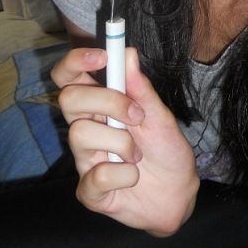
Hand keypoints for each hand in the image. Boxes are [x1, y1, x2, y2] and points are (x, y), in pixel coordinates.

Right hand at [52, 47, 199, 235]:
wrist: (178, 193)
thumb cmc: (166, 151)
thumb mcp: (161, 117)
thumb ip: (142, 90)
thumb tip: (128, 53)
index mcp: (100, 106)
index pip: (69, 76)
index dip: (76, 61)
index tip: (102, 56)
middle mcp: (87, 129)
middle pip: (68, 99)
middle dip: (107, 101)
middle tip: (137, 115)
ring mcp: (85, 159)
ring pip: (81, 134)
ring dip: (122, 142)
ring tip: (138, 155)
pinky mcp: (89, 191)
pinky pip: (96, 177)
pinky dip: (125, 175)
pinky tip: (134, 177)